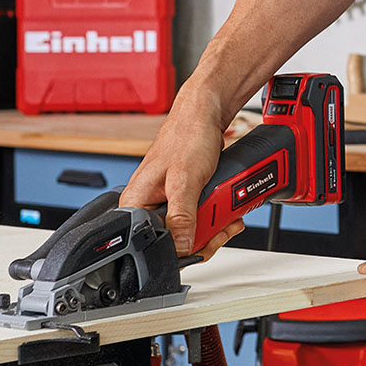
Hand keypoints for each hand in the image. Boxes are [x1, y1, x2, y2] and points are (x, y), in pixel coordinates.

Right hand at [121, 86, 244, 257]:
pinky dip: (215, 219)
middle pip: (175, 242)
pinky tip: (227, 212)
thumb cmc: (186, 137)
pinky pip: (198, 219)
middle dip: (204, 238)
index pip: (154, 243)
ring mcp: (166, 202)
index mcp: (136, 203)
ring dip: (214, 229)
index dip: (181, 249)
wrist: (204, 116)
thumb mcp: (185, 181)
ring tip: (229, 217)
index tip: (204, 243)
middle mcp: (148, 205)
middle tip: (222, 228)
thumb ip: (182, 217)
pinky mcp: (182, 199)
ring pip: (190, 233)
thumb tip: (182, 247)